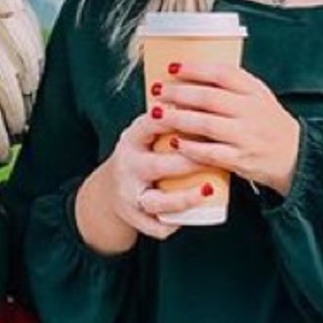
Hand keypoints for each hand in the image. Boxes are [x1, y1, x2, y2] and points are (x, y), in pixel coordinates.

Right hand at [75, 110, 216, 253]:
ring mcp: (131, 196)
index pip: (147, 126)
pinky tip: (193, 217)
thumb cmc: (140, 158)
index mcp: (131, 142)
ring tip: (208, 189)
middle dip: (187, 162)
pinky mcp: (136, 219)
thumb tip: (207, 97)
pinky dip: (176, 223)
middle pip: (158, 166)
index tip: (194, 113)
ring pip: (158, 202)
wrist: (109, 193)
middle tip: (213, 155)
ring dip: (185, 198)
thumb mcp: (144, 136)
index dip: (168, 120)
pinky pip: (158, 226)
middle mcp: (128, 168)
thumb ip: (166, 121)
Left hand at [151, 62, 300, 196]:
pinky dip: (191, 147)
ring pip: (206, 124)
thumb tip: (196, 74)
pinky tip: (175, 143)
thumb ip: (235, 86)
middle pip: (208, 97)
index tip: (173, 68)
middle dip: (179, 93)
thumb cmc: (271, 126)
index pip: (221, 73)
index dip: (195, 69)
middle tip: (159, 91)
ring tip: (158, 115)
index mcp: (254, 91)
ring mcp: (246, 136)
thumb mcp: (260, 97)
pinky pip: (211, 152)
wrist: (295, 157)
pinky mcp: (241, 159)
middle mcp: (251, 111)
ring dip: (178, 118)